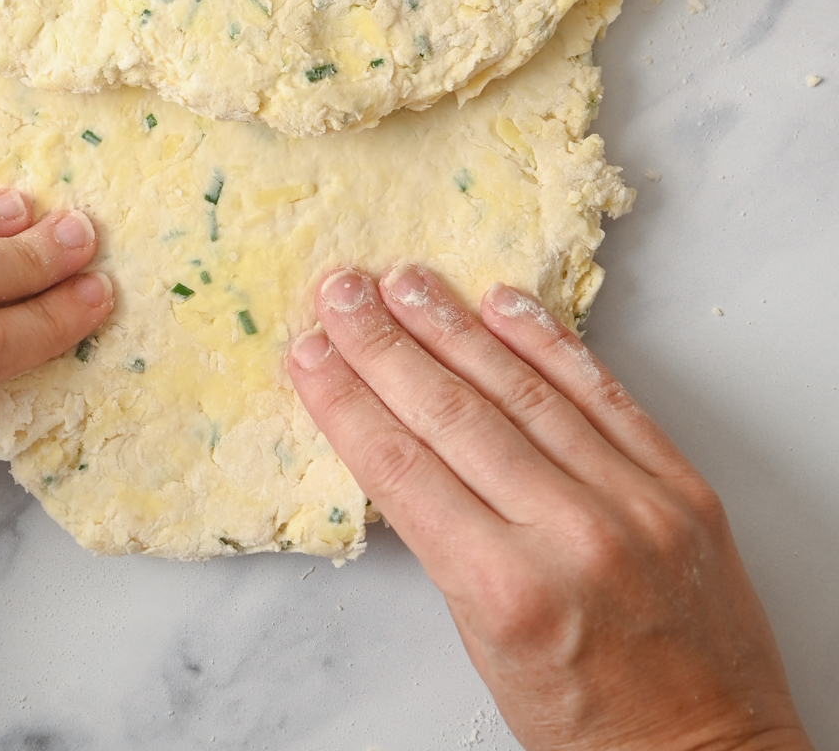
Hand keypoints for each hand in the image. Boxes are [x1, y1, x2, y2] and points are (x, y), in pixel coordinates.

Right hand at [289, 266, 811, 750]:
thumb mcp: (489, 650)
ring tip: (405, 282)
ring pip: (523, 391)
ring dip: (454, 327)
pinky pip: (604, 396)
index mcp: (508, 593)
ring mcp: (634, 503)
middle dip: (385, 345)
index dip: (347, 402)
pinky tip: (503, 304)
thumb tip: (400, 437)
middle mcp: (571, 537)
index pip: (403, 471)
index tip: (308, 354)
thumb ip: (451, 543)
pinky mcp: (681, 487)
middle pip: (454, 415)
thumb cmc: (590, 726)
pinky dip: (549, 344)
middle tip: (341, 291)